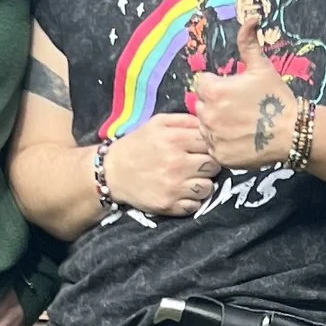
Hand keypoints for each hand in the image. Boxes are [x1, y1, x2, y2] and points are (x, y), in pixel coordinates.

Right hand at [102, 112, 219, 215]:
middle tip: (198, 164)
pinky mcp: (169, 205)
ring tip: (190, 179)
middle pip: (214, 166)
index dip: (209, 146)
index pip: (211, 143)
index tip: (201, 149)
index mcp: (175, 139)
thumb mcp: (158, 123)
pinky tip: (182, 192)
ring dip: (202, 184)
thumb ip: (185, 120)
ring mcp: (173, 187)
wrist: (111, 172)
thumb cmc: (138, 145)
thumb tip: (208, 123)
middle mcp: (176, 164)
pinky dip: (192, 200)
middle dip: (209, 165)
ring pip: (208, 188)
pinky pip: (195, 205)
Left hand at [187, 0, 300, 170]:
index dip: (216, 85)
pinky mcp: (220, 155)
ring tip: (240, 124)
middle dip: (215, 105)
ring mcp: (213, 137)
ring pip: (206, 127)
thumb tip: (250, 17)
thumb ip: (248, 42)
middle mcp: (208, 114)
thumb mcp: (261, 67)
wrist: (292, 132)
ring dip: (217, 125)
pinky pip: (214, 147)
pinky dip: (224, 144)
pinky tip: (241, 139)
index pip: (201, 84)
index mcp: (213, 91)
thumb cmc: (276, 97)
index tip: (233, 91)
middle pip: (201, 105)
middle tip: (238, 109)